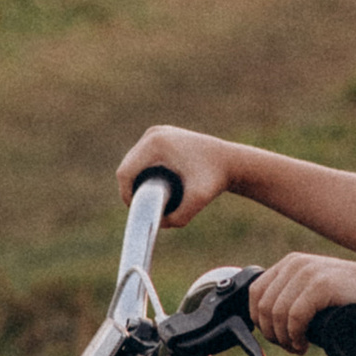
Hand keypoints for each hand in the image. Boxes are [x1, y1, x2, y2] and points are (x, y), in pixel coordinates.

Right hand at [115, 125, 240, 225]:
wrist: (230, 161)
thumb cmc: (216, 179)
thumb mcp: (199, 200)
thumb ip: (179, 217)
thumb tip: (158, 223)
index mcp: (156, 144)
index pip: (125, 172)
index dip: (126, 194)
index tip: (136, 212)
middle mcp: (154, 134)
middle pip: (127, 166)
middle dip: (130, 189)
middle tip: (142, 210)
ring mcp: (157, 132)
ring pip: (133, 161)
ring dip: (134, 181)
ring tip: (145, 201)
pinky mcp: (162, 136)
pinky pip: (141, 156)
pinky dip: (141, 172)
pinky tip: (150, 187)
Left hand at [247, 250, 355, 354]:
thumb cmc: (352, 297)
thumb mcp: (317, 288)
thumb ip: (296, 294)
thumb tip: (269, 321)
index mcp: (290, 263)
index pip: (256, 293)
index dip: (259, 320)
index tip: (275, 337)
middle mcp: (295, 264)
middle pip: (264, 306)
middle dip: (272, 334)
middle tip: (290, 346)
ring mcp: (308, 273)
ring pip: (277, 314)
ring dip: (284, 339)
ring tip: (298, 347)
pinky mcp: (321, 285)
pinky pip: (294, 316)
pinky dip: (294, 335)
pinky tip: (303, 344)